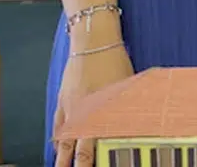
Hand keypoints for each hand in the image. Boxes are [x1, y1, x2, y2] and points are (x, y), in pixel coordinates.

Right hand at [53, 42, 134, 166]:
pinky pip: (58, 125)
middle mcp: (84, 114)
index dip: (100, 160)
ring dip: (62, 158)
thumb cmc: (115, 62)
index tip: (104, 164)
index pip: (99, 146)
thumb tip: (139, 125)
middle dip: (79, 165)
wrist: (93, 42)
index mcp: (102, 113)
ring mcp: (71, 108)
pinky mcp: (62, 100)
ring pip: (64, 140)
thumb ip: (129, 109)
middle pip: (79, 149)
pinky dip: (58, 138)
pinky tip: (57, 148)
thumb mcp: (128, 87)